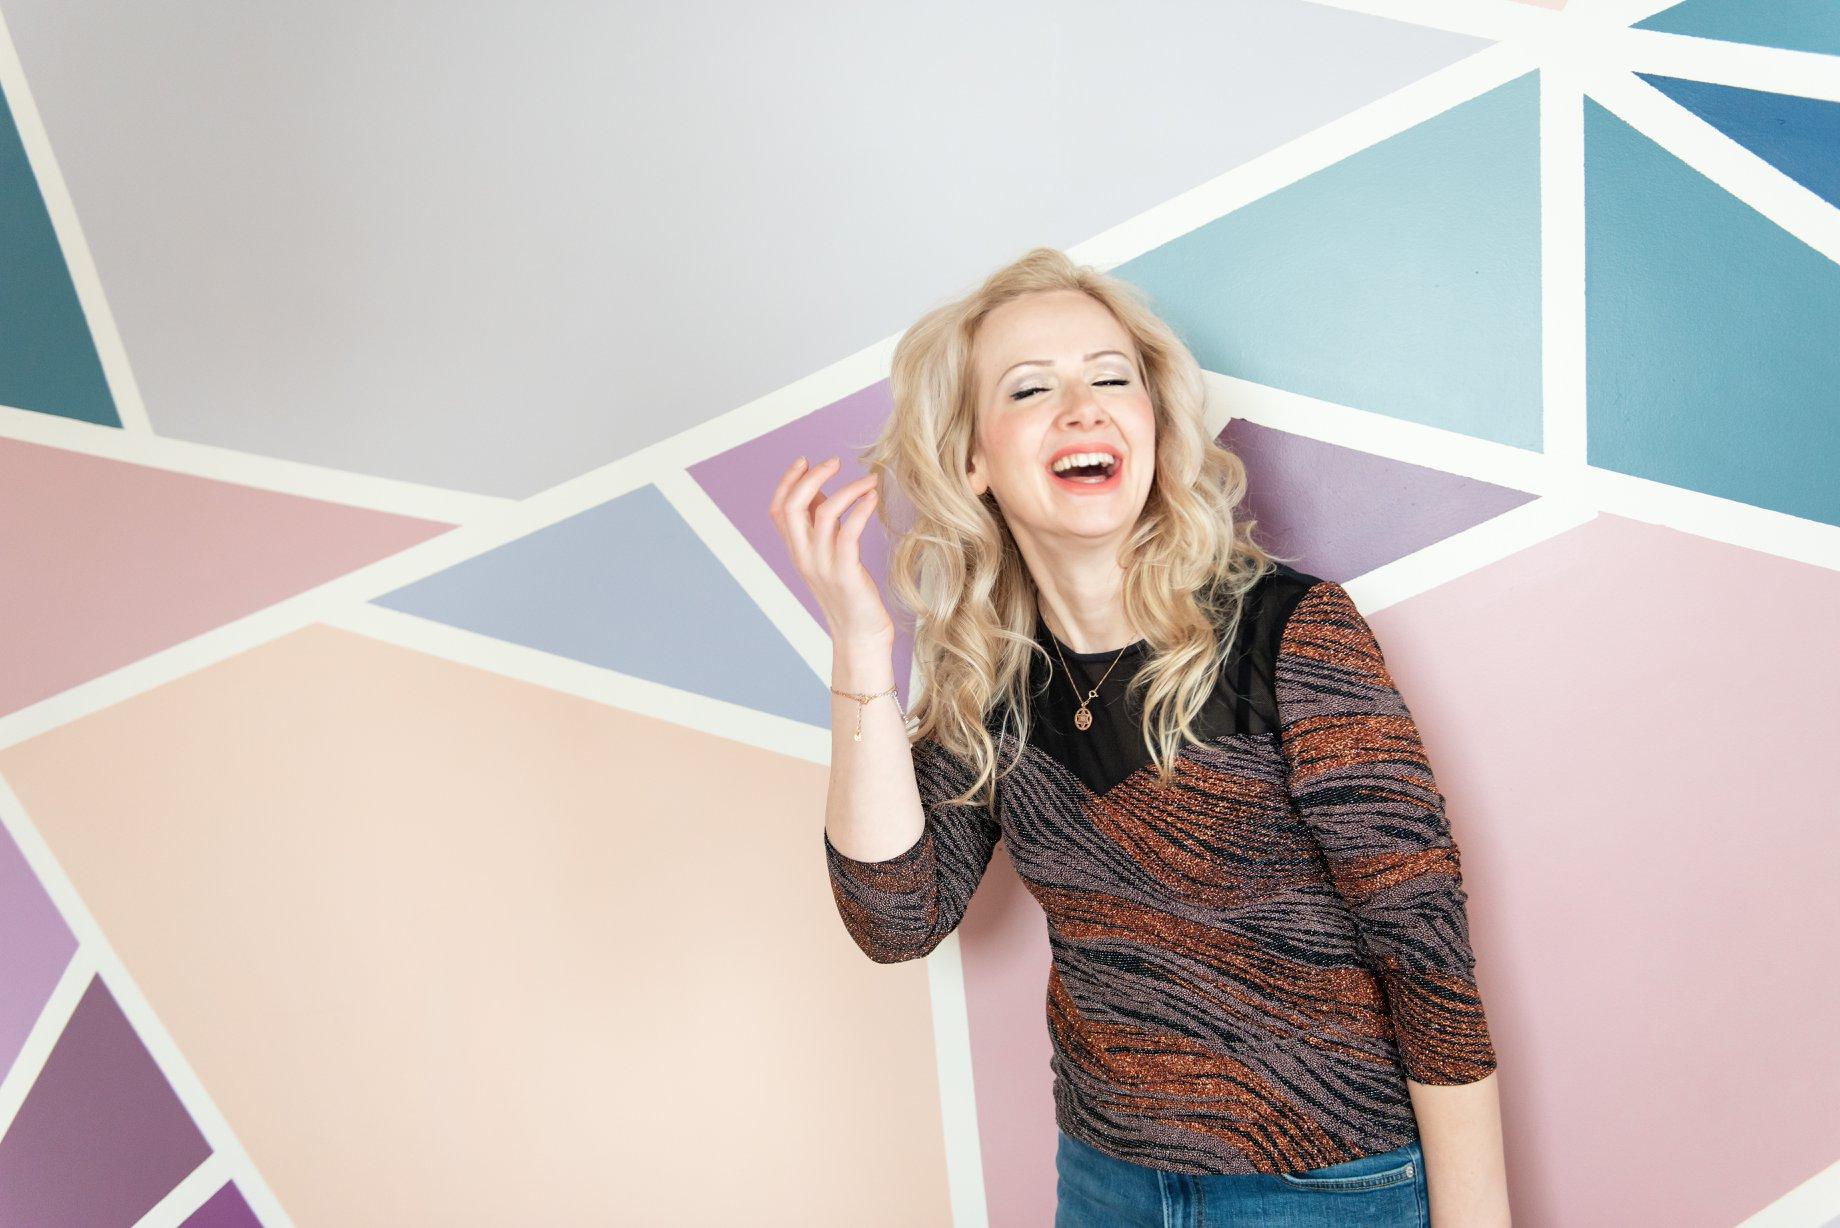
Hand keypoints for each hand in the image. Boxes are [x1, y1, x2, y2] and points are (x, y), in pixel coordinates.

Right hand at [768, 455, 894, 648]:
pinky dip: (860, 509)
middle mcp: (804, 557)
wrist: (860, 637)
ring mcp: (823, 566)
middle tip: (835, 461)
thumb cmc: (851, 595)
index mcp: (797, 552)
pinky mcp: (846, 574)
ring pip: (822, 515)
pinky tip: (873, 499)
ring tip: (869, 480)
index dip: (787, 481)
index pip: (778, 509)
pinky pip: (848, 533)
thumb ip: (822, 526)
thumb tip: (822, 489)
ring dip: (847, 489)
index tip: (805, 460)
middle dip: (811, 477)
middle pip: (792, 507)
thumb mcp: (829, 557)